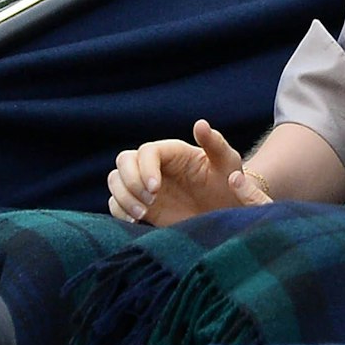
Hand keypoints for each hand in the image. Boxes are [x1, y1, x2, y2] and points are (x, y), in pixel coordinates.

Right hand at [107, 119, 268, 226]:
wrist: (224, 215)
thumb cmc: (229, 185)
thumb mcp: (227, 163)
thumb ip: (215, 143)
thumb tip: (200, 124)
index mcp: (172, 152)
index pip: (146, 151)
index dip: (145, 168)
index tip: (154, 189)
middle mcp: (154, 165)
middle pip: (123, 160)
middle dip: (130, 181)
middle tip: (149, 202)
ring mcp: (144, 185)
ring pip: (115, 180)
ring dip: (123, 196)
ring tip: (141, 214)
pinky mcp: (140, 204)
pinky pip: (115, 202)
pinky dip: (119, 210)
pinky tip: (136, 221)